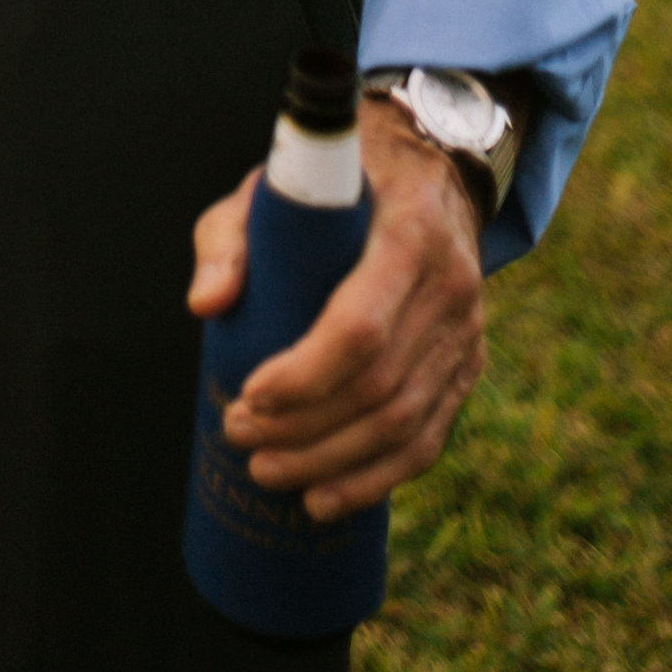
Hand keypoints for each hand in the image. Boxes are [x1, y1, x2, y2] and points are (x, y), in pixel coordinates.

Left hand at [187, 98, 486, 518]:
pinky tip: (325, 498)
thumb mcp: (274, 189)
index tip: (249, 392)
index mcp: (407, 234)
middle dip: (305, 427)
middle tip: (240, 434)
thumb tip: (204, 306)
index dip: (305, 375)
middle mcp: (449, 289)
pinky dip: (376, 479)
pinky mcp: (466, 367)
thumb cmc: (335, 186)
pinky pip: (427, 440)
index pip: (361, 327)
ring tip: (266, 470)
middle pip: (380, 388)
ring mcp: (465, 334)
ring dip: (331, 463)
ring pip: (403, 424)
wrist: (426, 174)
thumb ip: (230, 240)